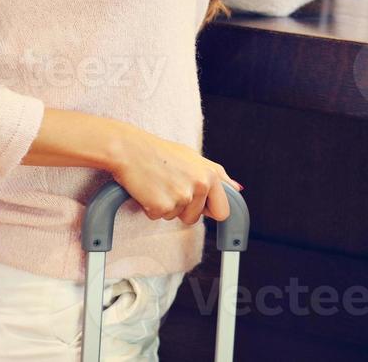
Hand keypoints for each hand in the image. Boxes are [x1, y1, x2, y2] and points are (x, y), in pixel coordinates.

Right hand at [109, 126, 242, 225]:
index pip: (222, 211)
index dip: (207, 210)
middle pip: (195, 218)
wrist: (130, 149)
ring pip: (175, 218)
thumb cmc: (160, 153)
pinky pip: (158, 217)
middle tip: (171, 188)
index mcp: (211, 175)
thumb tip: (238, 189)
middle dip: (184, 211)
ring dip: (166, 207)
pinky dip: (151, 208)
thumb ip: (218, 175)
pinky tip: (148, 189)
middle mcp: (200, 186)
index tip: (197, 206)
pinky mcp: (162, 206)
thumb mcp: (194, 158)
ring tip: (159, 184)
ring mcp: (182, 197)